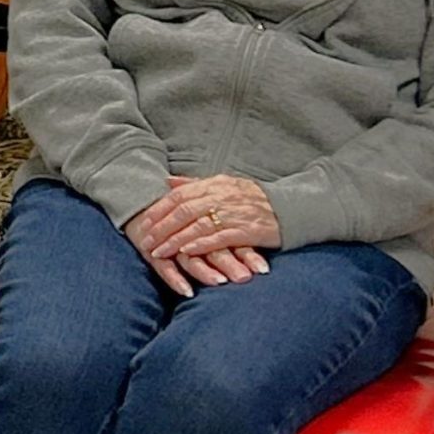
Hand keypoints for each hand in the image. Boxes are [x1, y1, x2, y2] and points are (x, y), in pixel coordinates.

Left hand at [132, 173, 281, 289]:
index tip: (144, 223)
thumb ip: (195, 184)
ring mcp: (234, 213)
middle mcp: (222, 196)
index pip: (179, 195)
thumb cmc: (252, 198)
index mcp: (214, 184)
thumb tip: (167, 181)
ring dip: (175, 240)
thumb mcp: (223, 184)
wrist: (290, 208)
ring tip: (159, 252)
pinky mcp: (248, 231)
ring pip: (197, 226)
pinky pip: (219, 238)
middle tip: (146, 241)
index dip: (159, 209)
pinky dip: (201, 245)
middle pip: (184, 211)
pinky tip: (187, 252)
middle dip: (162, 227)